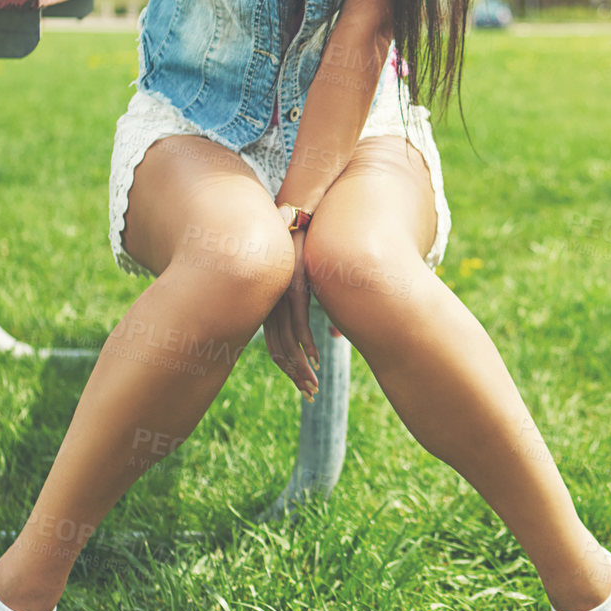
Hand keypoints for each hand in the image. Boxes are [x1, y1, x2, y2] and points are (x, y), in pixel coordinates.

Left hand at [263, 234, 321, 398]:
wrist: (300, 215)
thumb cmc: (309, 252)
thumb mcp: (314, 288)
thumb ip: (322, 315)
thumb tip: (337, 336)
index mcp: (273, 307)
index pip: (277, 349)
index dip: (290, 371)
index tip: (305, 388)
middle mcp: (273, 306)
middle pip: (280, 352)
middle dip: (296, 376)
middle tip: (311, 395)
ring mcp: (281, 298)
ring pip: (287, 343)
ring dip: (301, 366)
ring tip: (313, 384)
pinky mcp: (293, 287)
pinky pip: (298, 321)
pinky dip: (306, 343)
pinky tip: (315, 357)